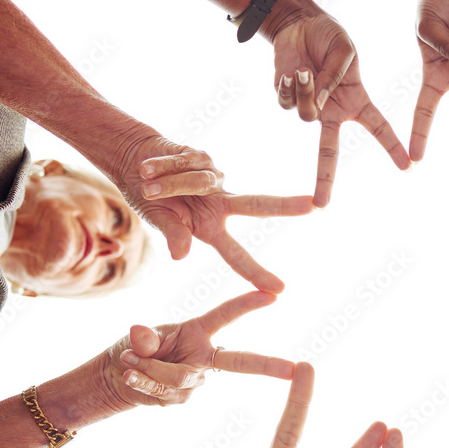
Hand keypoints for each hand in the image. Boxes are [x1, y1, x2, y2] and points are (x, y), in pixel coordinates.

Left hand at [103, 291, 293, 409]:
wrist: (120, 379)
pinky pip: (166, 392)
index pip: (227, 315)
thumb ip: (143, 339)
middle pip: (240, 361)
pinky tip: (132, 378)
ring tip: (128, 362)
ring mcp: (197, 378)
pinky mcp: (184, 397)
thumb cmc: (134, 350)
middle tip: (292, 369)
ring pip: (179, 378)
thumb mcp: (136, 338)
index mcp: (199, 331)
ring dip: (149, 371)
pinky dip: (144, 384)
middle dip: (268, 365)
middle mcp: (204, 354)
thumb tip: (139, 334)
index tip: (272, 294)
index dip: (248, 304)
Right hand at [115, 136, 312, 292]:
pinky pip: (186, 162)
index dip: (256, 272)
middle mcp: (220, 204)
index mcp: (210, 229)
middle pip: (257, 205)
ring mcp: (215, 180)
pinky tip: (151, 167)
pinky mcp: (206, 157)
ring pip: (200, 181)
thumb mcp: (158, 219)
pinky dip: (163, 167)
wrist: (134, 161)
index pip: (236, 255)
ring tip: (147, 184)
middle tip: (313, 206)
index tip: (280, 290)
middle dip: (284, 205)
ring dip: (168, 184)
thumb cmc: (148, 198)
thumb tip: (181, 256)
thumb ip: (173, 235)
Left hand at [268, 0, 410, 206]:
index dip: (393, 147)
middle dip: (325, 179)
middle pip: (329, 153)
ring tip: (306, 70)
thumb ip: (334, 78)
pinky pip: (286, 104)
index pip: (378, 128)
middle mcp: (332, 112)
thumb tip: (318, 107)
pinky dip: (287, 89)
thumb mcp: (343, 52)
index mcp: (356, 103)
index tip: (408, 166)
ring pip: (306, 116)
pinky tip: (292, 73)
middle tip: (322, 205)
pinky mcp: (286, 98)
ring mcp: (309, 107)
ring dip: (306, 93)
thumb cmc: (330, 36)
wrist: (300, 24)